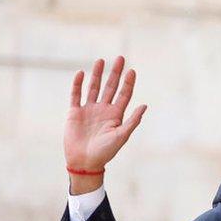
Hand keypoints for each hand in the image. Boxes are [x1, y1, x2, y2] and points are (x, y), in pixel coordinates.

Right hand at [64, 57, 146, 191]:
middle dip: (115, 73)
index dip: (128, 83)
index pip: (124, 94)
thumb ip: (133, 120)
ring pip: (93, 88)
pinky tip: (81, 73)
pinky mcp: (75, 113)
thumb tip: (145, 105)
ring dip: (97, 75)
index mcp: (116, 115)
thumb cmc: (106, 152)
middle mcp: (103, 110)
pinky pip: (76, 95)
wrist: (85, 162)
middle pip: (110, 87)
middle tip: (120, 58)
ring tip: (101, 61)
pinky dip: (78, 84)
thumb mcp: (122, 136)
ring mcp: (89, 110)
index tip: (132, 70)